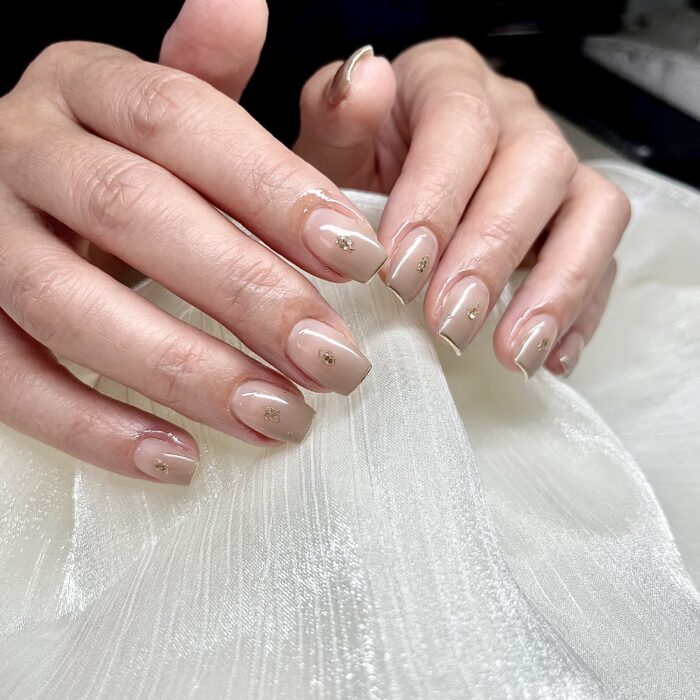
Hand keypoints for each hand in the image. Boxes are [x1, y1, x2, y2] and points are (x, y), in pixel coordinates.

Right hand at [0, 28, 387, 483]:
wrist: (11, 195)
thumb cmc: (125, 161)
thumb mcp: (175, 117)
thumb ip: (234, 90)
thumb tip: (324, 53)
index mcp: (86, 86)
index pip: (183, 119)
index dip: (275, 188)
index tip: (359, 258)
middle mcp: (21, 147)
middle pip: (133, 210)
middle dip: (246, 293)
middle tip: (333, 360)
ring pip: (69, 304)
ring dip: (182, 371)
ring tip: (278, 417)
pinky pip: (13, 380)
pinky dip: (94, 426)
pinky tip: (180, 457)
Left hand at [295, 39, 630, 378]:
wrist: (382, 197)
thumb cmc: (355, 174)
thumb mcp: (330, 148)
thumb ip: (336, 116)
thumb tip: (364, 80)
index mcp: (448, 82)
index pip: (461, 121)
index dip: (436, 198)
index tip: (400, 272)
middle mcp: (514, 117)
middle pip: (537, 164)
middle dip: (492, 252)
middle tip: (449, 323)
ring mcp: (556, 170)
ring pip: (592, 210)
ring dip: (556, 287)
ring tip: (512, 353)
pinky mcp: (578, 222)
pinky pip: (604, 258)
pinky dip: (580, 311)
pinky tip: (547, 357)